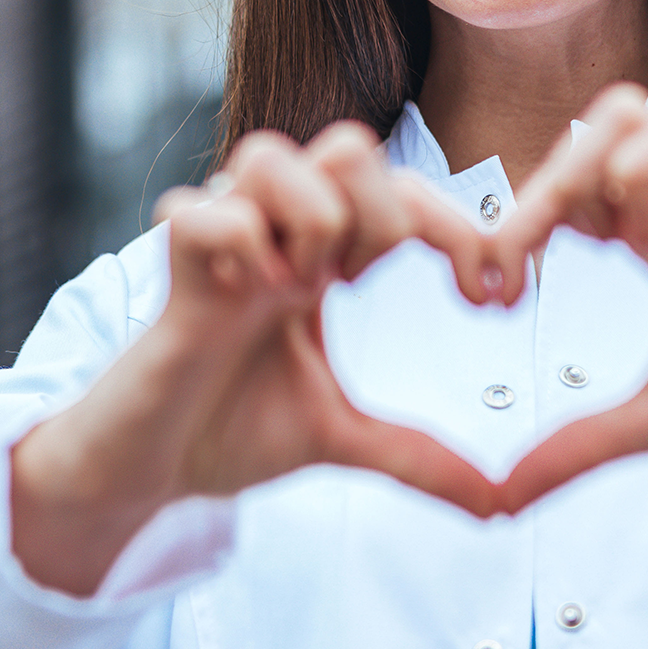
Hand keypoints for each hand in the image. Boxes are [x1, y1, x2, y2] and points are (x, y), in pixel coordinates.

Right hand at [12, 123, 501, 593]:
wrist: (146, 470)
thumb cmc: (228, 431)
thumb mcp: (340, 439)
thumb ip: (418, 457)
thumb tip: (500, 502)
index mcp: (323, 258)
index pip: (406, 193)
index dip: (464, 231)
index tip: (498, 300)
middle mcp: (275, 235)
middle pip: (349, 146)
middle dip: (384, 217)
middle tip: (365, 292)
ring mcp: (222, 245)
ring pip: (272, 154)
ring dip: (309, 221)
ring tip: (300, 292)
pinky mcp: (170, 273)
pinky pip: (202, 211)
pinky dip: (237, 247)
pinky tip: (246, 300)